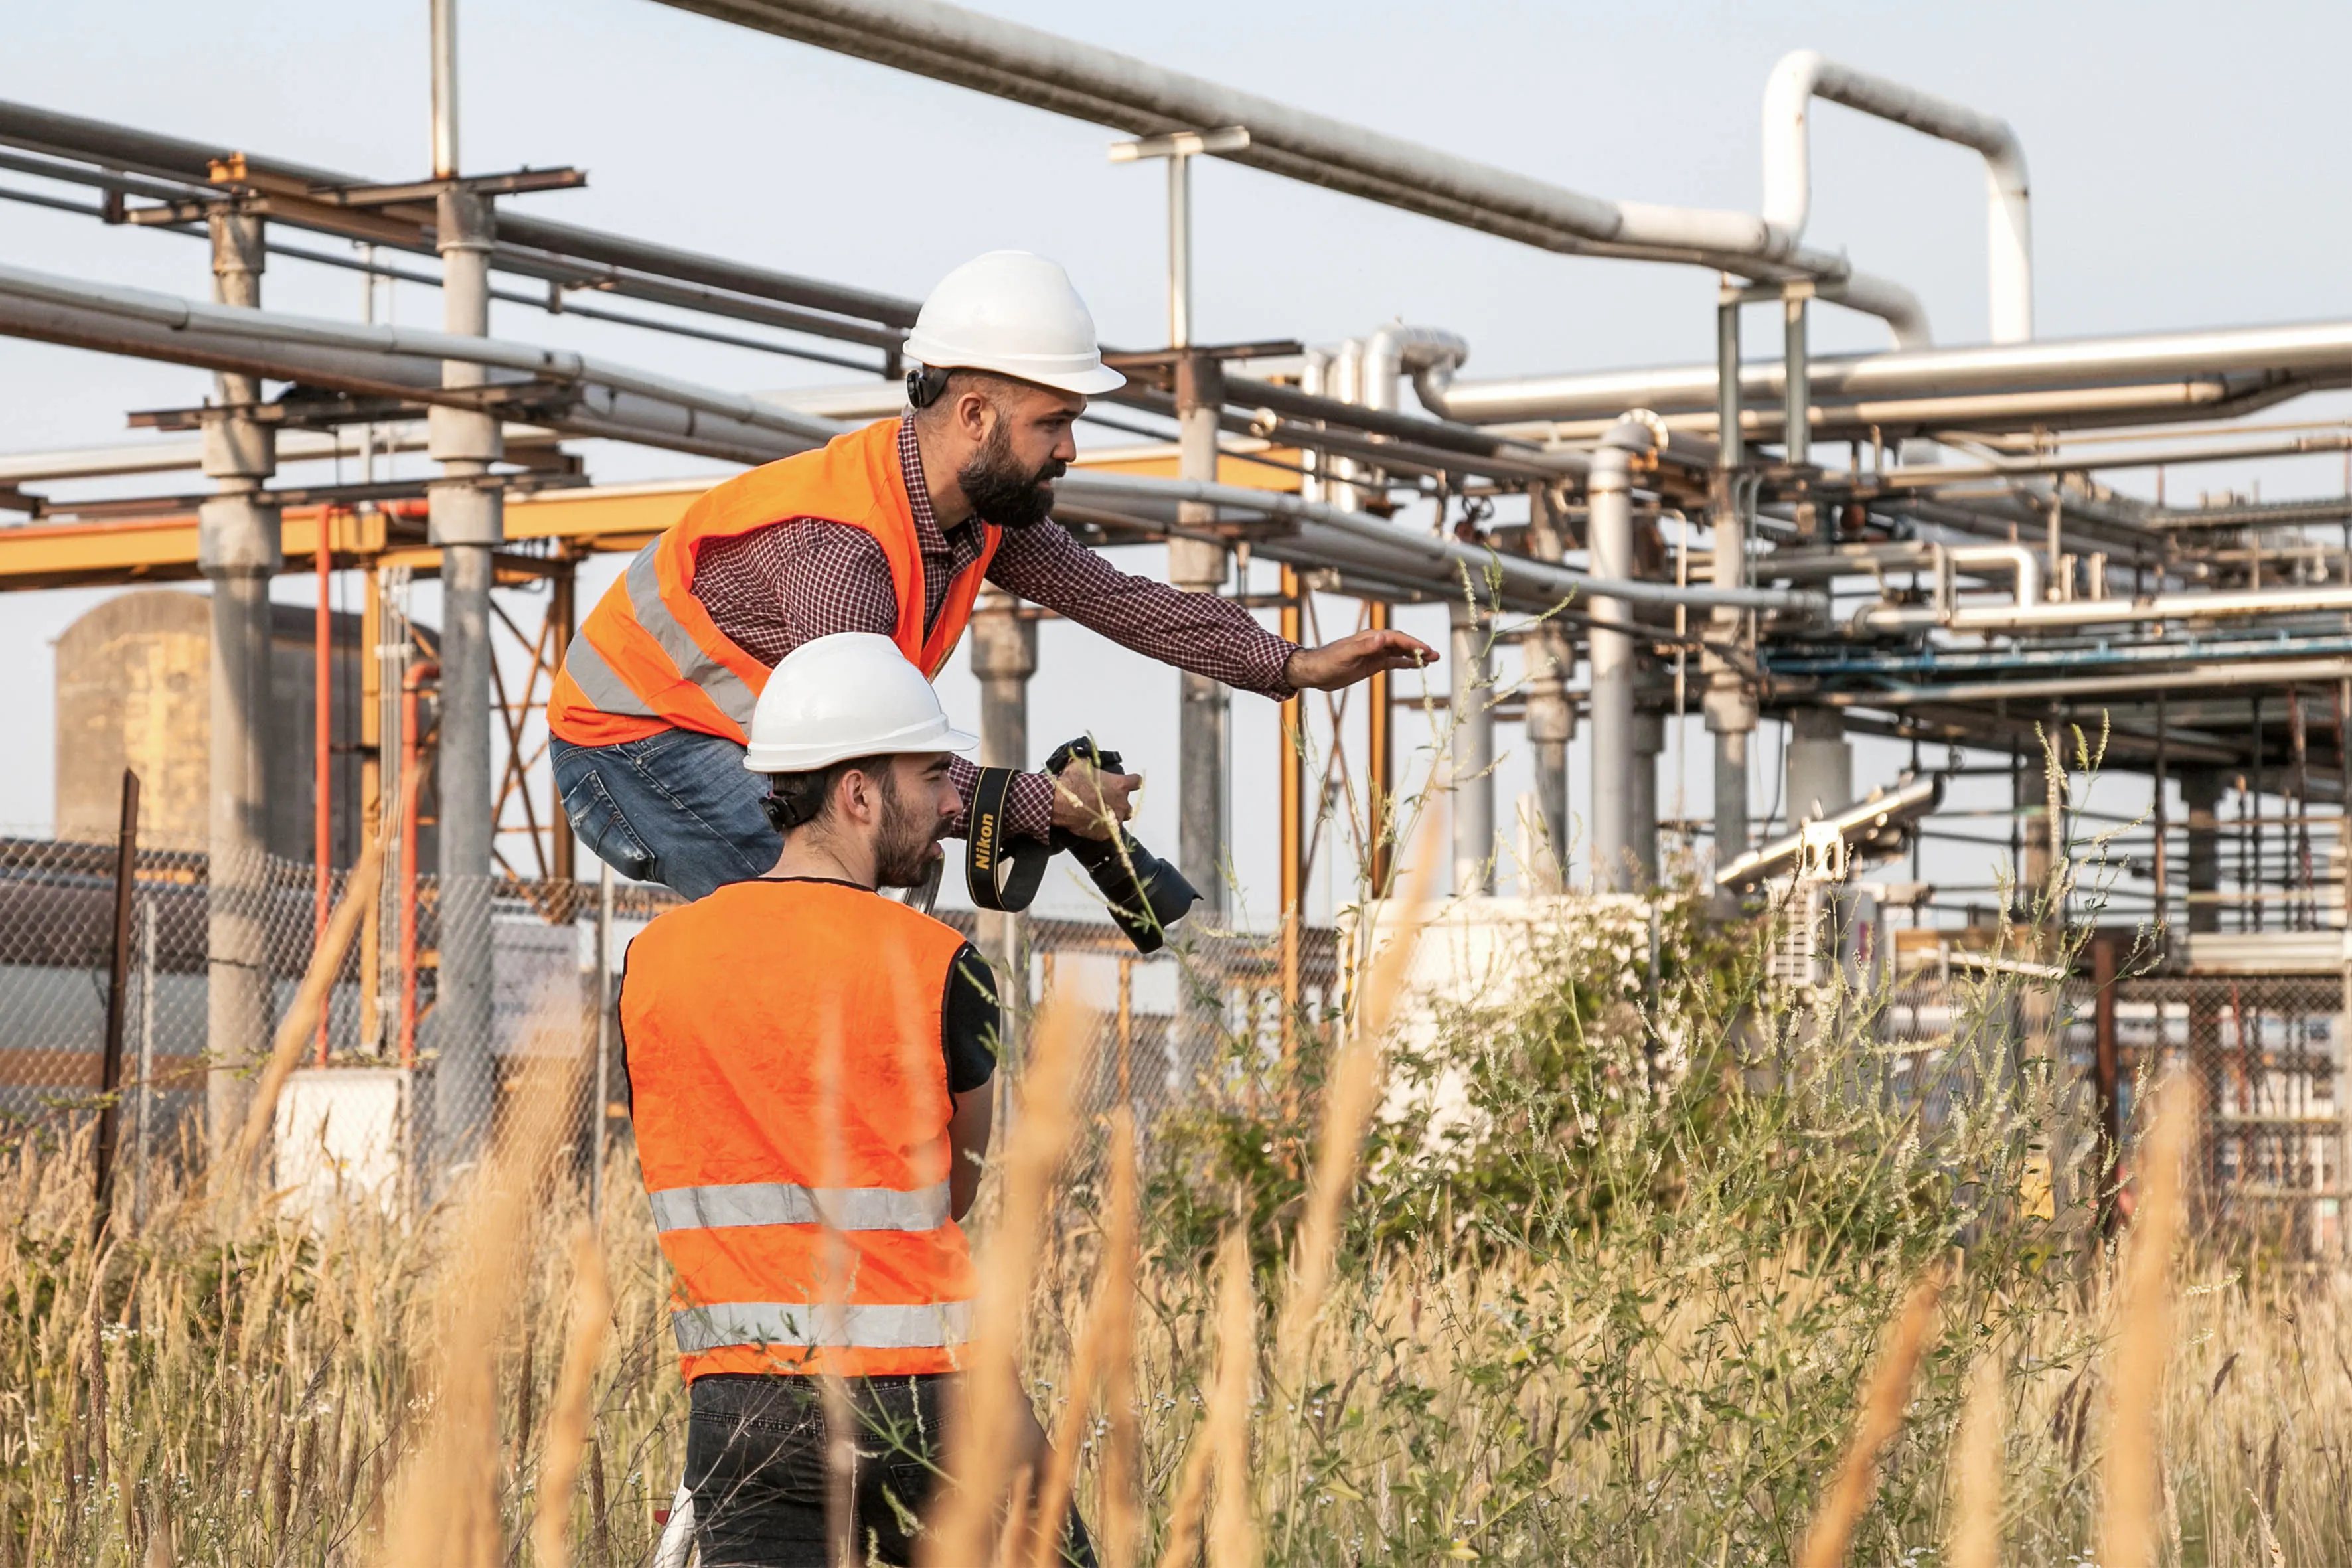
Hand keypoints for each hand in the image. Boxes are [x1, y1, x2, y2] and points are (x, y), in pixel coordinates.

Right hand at [1051, 755, 1138, 840]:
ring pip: (1120, 819)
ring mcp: (1114, 820)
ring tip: (1099, 814)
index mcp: (1120, 786)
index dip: (1131, 782)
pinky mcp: (1105, 834)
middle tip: (1107, 801)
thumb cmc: (1071, 784)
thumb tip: (1087, 764)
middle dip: (1119, 803)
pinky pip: (1107, 831)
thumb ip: (1091, 766)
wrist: (1059, 803)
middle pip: (1128, 805)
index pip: (1136, 782)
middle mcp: (1121, 804)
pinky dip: (1101, 828)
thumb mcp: (1081, 766)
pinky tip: (1091, 823)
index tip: (1127, 783)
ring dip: (1112, 816)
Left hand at [1284, 628, 1438, 691]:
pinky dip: (1405, 663)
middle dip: (1419, 648)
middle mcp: (1374, 643)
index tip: (1426, 650)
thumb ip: (1365, 647)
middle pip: (1401, 643)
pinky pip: (1392, 662)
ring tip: (1432, 660)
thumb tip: (1383, 637)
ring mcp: (1374, 653)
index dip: (1412, 644)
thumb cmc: (1326, 662)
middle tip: (1435, 655)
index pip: (1396, 638)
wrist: (1314, 672)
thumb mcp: (1346, 655)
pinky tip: (1416, 666)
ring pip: (1399, 652)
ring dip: (1415, 656)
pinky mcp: (1371, 664)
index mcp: (1369, 638)